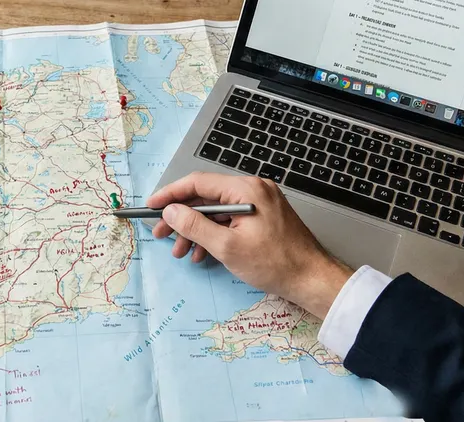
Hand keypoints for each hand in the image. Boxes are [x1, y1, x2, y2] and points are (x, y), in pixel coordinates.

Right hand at [148, 172, 351, 317]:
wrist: (312, 280)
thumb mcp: (227, 247)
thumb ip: (195, 226)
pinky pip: (230, 220)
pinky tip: (202, 253)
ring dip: (196, 230)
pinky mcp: (263, 217)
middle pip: (206, 198)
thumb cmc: (274, 263)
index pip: (198, 183)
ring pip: (216, 211)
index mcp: (246, 189)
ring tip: (181, 252)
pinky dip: (214, 235)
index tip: (151, 206)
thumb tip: (170, 212)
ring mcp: (259, 203)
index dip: (171, 194)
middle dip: (182, 218)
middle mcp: (253, 189)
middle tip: (161, 235)